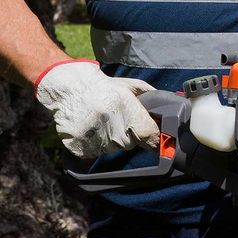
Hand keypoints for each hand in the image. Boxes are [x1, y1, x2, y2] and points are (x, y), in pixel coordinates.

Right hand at [35, 60, 159, 157]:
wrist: (69, 88)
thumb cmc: (102, 86)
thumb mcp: (129, 85)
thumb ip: (150, 96)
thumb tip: (169, 108)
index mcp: (125, 107)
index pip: (148, 134)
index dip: (153, 138)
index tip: (154, 138)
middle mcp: (111, 124)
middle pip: (130, 143)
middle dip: (129, 134)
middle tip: (118, 120)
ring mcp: (94, 137)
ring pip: (113, 148)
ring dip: (111, 139)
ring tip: (102, 121)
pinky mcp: (80, 147)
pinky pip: (95, 152)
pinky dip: (96, 143)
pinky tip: (92, 128)